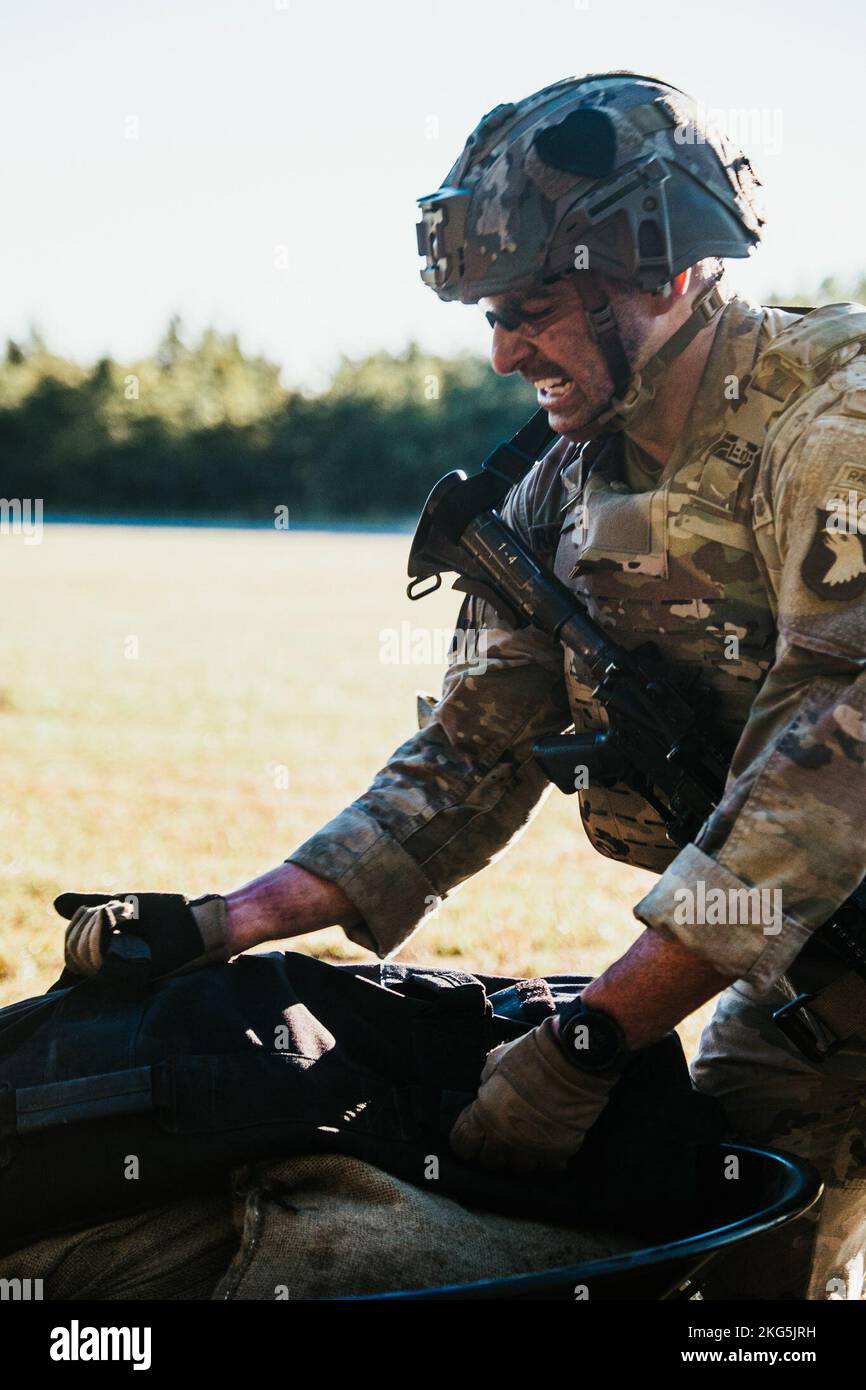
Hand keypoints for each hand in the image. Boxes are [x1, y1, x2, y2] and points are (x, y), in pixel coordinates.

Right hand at [54, 891, 230, 985]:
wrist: (194, 918)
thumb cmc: (163, 912)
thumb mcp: (120, 903)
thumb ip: (89, 906)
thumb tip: (55, 903)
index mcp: (108, 955)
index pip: (72, 954)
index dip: (71, 934)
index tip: (85, 912)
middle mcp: (111, 969)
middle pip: (73, 953)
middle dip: (83, 924)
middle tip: (110, 909)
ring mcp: (121, 974)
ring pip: (83, 957)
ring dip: (93, 925)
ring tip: (120, 913)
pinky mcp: (131, 975)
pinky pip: (99, 961)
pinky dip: (101, 932)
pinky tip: (118, 916)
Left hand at [449, 1018, 618, 1173]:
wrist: (572, 1060)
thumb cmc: (532, 1054)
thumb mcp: (497, 1061)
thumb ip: (487, 1082)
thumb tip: (486, 1091)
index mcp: (484, 1114)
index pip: (462, 1144)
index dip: (466, 1139)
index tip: (472, 1134)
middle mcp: (505, 1138)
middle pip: (489, 1162)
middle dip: (492, 1149)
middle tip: (501, 1133)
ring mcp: (532, 1149)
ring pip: (519, 1169)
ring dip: (520, 1155)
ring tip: (527, 1138)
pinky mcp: (558, 1152)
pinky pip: (547, 1167)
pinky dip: (547, 1157)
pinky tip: (548, 1141)